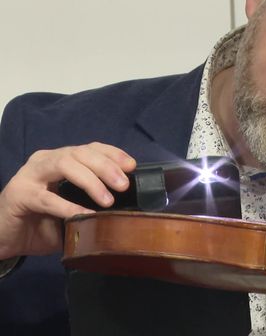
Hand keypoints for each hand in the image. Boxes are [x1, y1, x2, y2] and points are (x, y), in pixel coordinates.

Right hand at [0, 142, 135, 258]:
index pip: (90, 148)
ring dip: (90, 181)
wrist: (5, 238)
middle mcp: (45, 161)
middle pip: (80, 153)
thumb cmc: (42, 222)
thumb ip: (93, 203)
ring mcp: (30, 175)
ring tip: (108, 200)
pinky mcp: (19, 195)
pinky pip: (47, 198)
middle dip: (105, 166)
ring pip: (65, 165)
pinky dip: (68, 206)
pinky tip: (84, 215)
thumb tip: (127, 207)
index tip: (132, 166)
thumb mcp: (73, 209)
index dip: (112, 154)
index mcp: (60, 160)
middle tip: (123, 185)